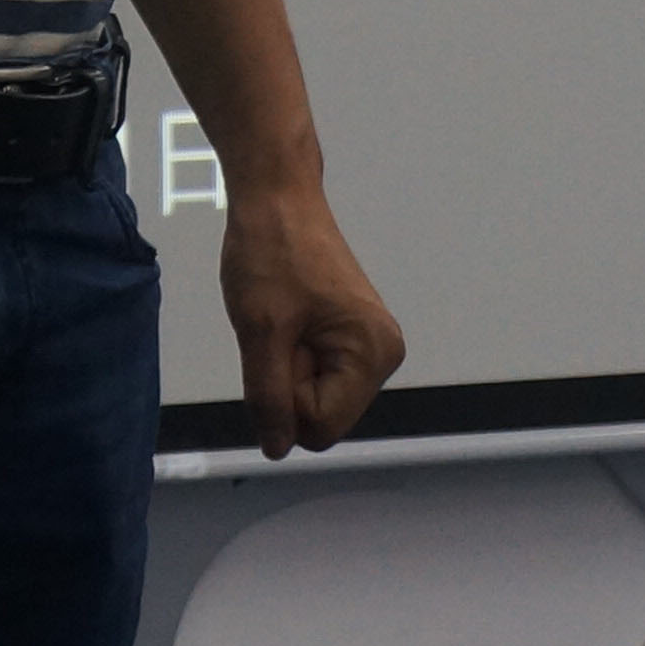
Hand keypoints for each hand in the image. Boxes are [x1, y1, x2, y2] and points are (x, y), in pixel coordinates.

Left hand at [217, 181, 402, 457]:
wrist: (276, 197)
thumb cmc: (271, 252)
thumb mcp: (261, 331)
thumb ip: (269, 398)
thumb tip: (277, 449)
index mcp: (374, 354)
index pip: (320, 428)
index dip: (284, 399)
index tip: (278, 343)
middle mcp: (383, 354)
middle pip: (321, 416)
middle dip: (287, 383)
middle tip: (278, 327)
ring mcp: (368, 345)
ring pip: (314, 396)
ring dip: (286, 367)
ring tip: (282, 318)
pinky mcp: (351, 336)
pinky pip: (313, 373)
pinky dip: (289, 353)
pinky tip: (286, 316)